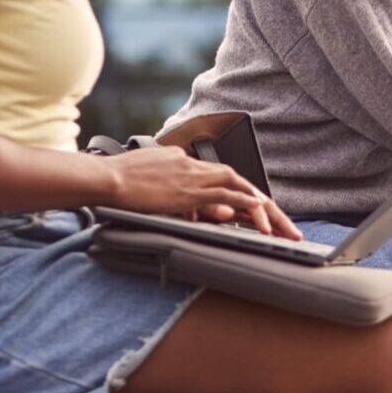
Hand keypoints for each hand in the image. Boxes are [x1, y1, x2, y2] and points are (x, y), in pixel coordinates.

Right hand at [103, 146, 301, 238]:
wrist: (105, 178)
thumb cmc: (121, 185)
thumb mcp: (158, 191)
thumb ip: (186, 199)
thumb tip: (215, 211)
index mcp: (185, 163)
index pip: (223, 179)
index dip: (245, 198)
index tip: (261, 214)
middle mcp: (193, 166)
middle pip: (239, 182)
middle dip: (265, 206)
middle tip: (286, 228)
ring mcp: (193, 176)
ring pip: (239, 187)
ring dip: (264, 209)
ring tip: (281, 228)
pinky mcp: (189, 188)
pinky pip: (225, 194)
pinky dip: (246, 204)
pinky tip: (261, 216)